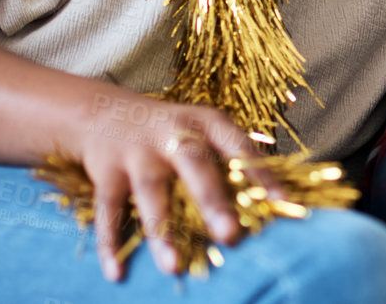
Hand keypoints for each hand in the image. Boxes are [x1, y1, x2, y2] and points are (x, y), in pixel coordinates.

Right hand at [70, 91, 257, 280]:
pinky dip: (111, 244)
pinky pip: (108, 211)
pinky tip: (117, 273)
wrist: (103, 112)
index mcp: (205, 122)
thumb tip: (270, 203)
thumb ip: (228, 161)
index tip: (281, 202)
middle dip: (212, 201)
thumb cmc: (171, 132)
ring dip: (162, 232)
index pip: (238, 145)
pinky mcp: (106, 172)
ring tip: (174, 267)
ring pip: (150, 193)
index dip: (260, 172)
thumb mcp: (201, 131)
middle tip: (231, 234)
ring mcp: (137, 152)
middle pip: (195, 166)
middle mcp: (172, 134)